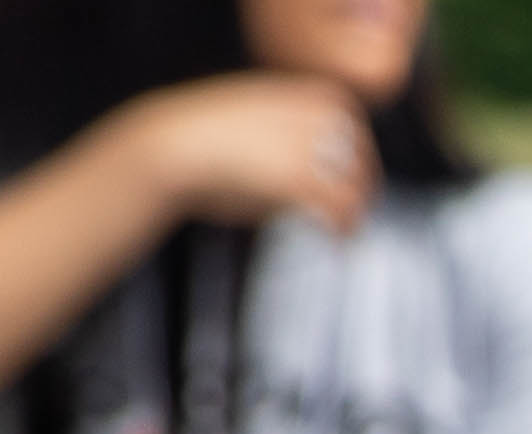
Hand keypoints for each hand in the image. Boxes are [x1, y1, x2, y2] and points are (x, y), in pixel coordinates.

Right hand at [103, 72, 374, 235]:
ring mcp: (308, 146)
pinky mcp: (299, 179)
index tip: (351, 176)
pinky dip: (345, 229)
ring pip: (357, 186)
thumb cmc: (203, 137)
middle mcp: (313, 114)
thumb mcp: (254, 116)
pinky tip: (338, 242)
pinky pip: (341, 209)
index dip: (358, 153)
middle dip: (362, 186)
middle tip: (353, 211)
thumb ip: (288, 130)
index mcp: (303, 93)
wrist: (170, 144)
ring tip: (346, 233)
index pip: (352, 122)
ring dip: (355, 213)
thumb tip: (316, 165)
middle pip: (361, 157)